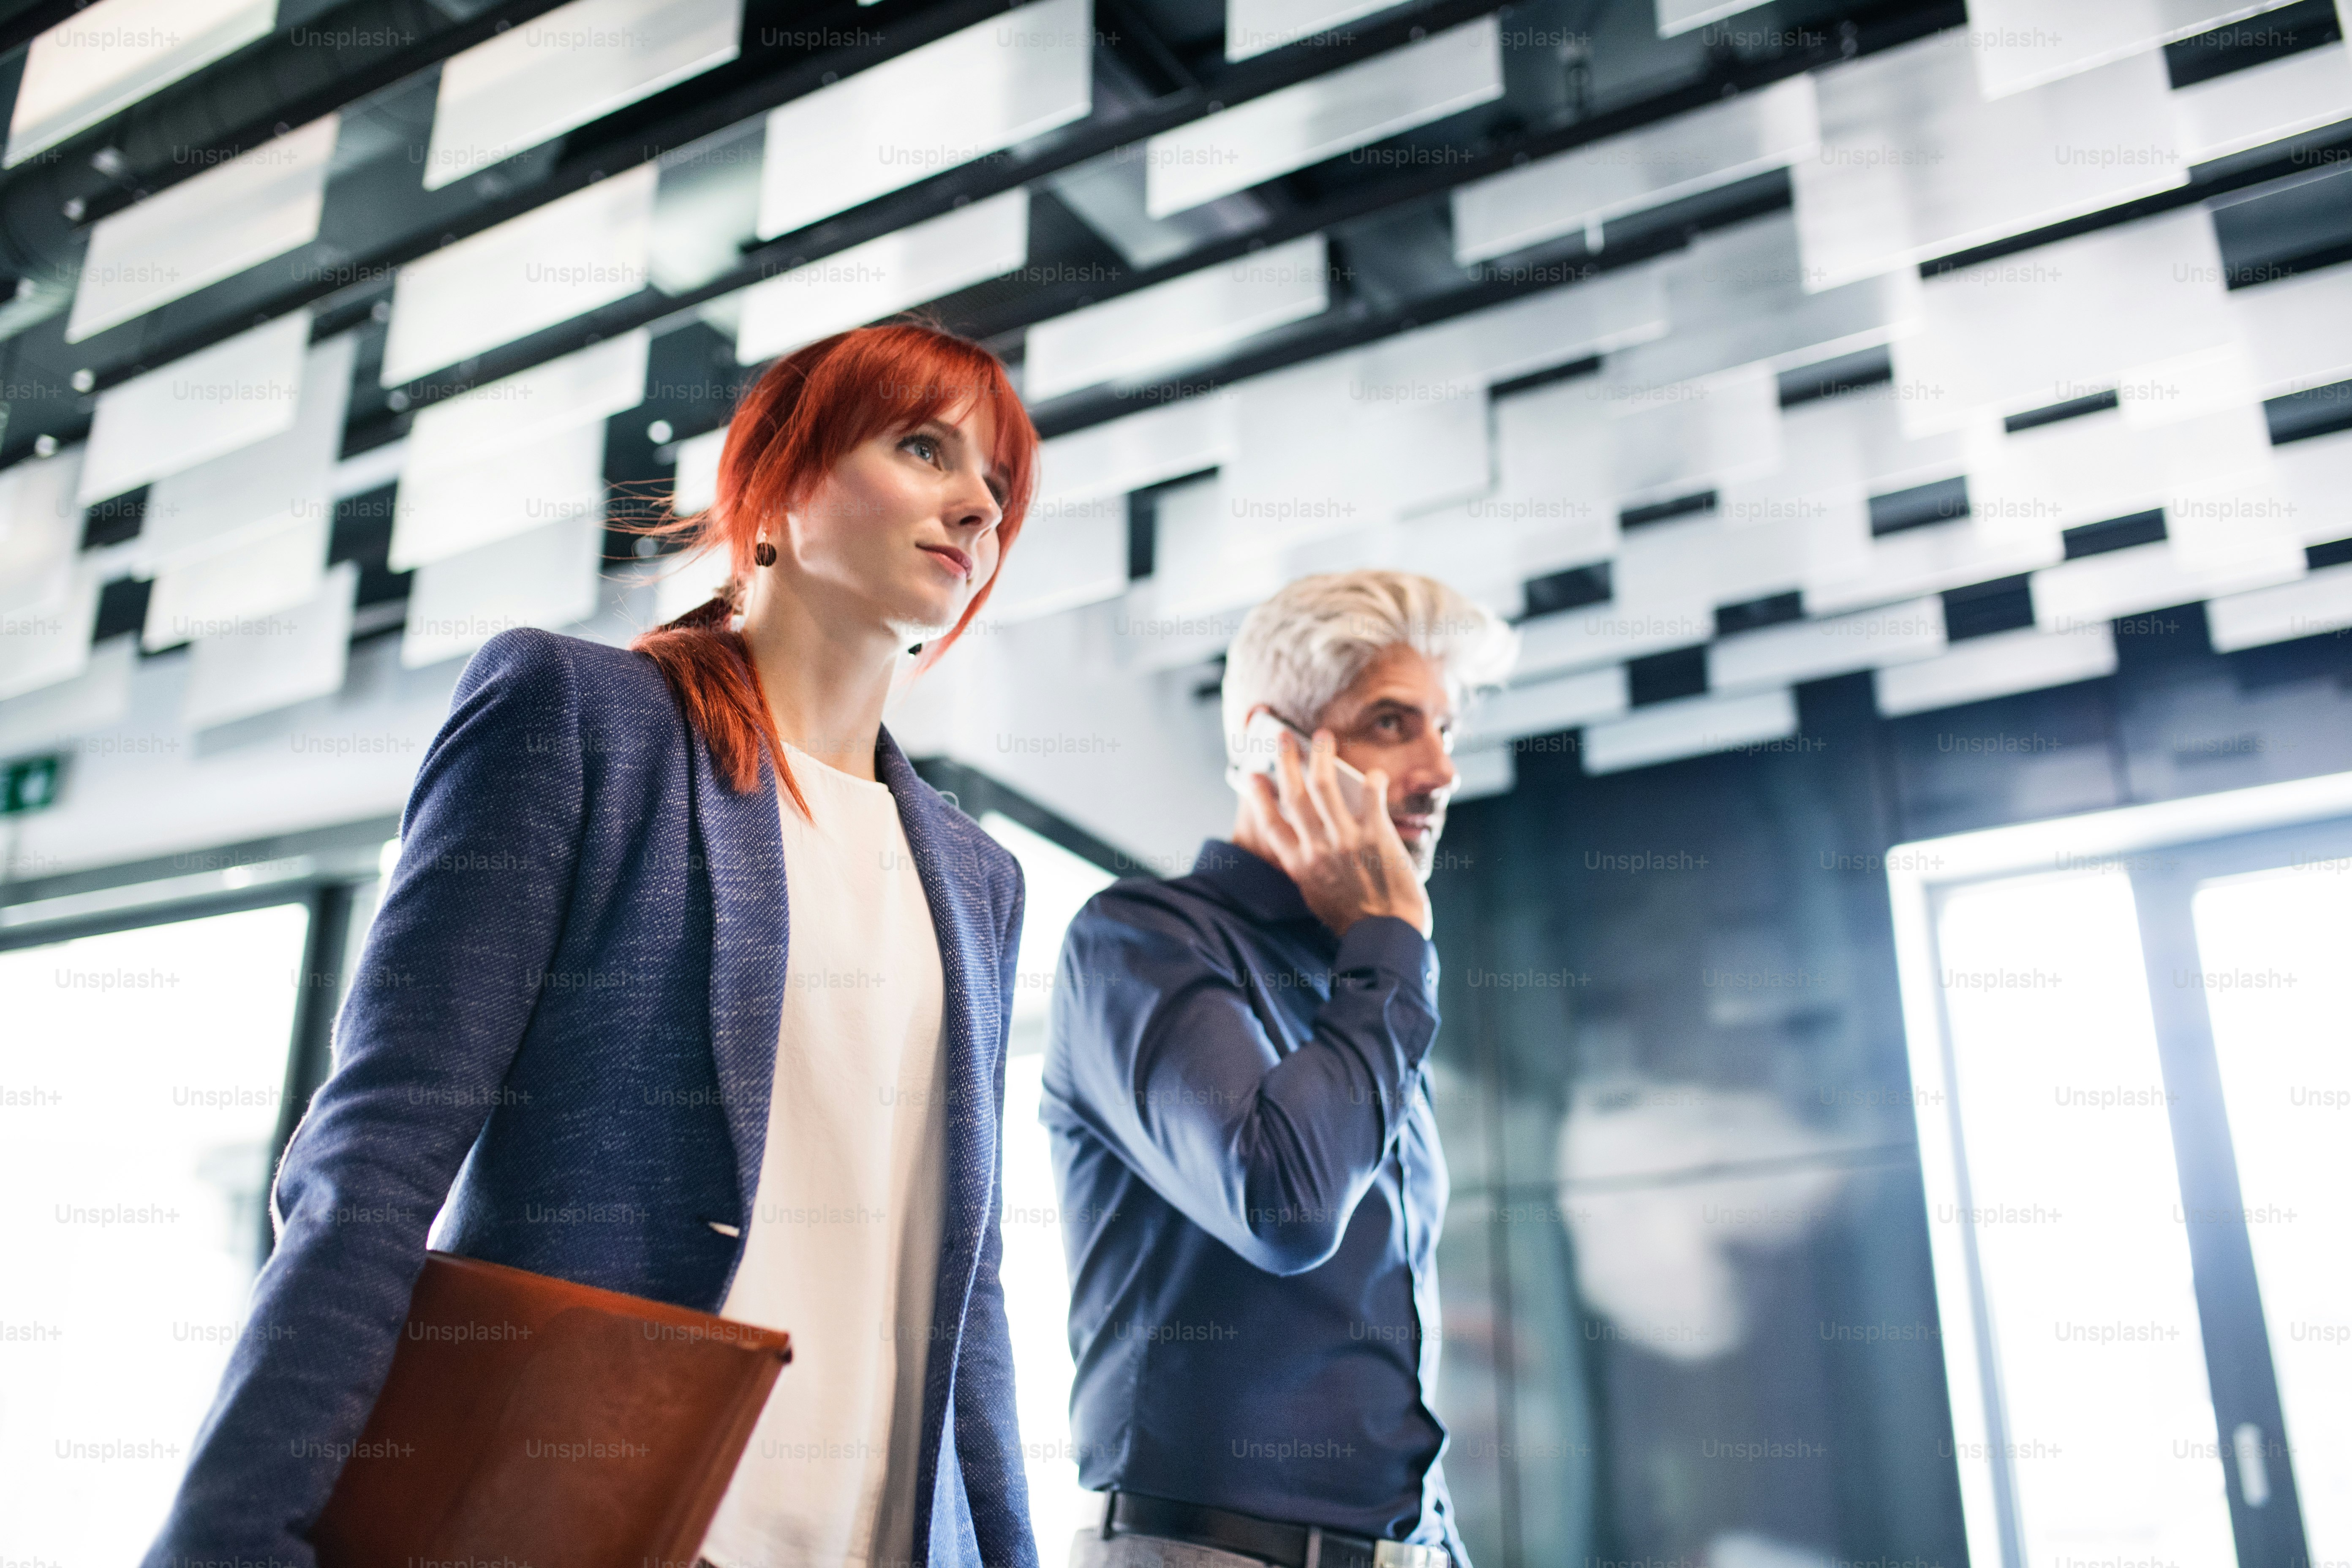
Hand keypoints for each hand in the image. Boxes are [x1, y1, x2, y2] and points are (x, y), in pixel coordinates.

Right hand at [1244, 728, 1431, 938]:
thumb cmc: (1353, 919)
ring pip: (1325, 786)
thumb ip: (1307, 866)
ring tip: (1323, 737)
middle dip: (1286, 761)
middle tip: (1283, 738)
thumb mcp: (1316, 895)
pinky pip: (1370, 798)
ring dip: (1322, 756)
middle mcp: (1317, 849)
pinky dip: (1372, 781)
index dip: (1259, 796)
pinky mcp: (1375, 837)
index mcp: (1299, 866)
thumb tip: (1305, 840)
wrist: (1386, 937)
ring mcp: (1345, 841)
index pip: (1270, 823)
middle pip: (1294, 795)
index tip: (1253, 776)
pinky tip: (1374, 773)